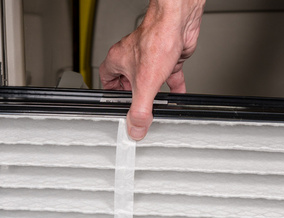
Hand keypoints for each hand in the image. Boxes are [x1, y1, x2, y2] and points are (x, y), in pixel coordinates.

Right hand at [99, 0, 204, 139]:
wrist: (178, 23)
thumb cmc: (157, 40)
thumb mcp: (144, 85)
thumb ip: (140, 110)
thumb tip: (136, 128)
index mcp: (119, 60)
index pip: (106, 80)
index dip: (110, 94)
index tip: (115, 105)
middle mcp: (133, 57)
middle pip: (127, 81)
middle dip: (133, 96)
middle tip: (136, 108)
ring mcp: (151, 57)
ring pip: (148, 78)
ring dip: (152, 92)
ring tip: (155, 105)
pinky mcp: (168, 56)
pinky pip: (168, 75)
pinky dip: (172, 86)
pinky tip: (177, 94)